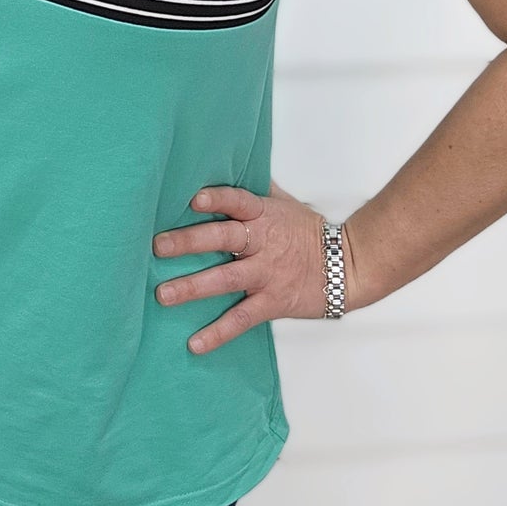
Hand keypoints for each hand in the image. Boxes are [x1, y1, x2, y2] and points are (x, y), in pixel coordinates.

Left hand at [151, 177, 349, 353]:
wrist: (348, 265)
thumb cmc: (310, 232)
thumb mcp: (285, 204)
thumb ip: (256, 189)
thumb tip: (230, 162)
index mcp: (264, 216)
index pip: (238, 202)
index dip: (218, 199)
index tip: (193, 198)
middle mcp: (262, 243)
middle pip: (223, 238)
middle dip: (189, 242)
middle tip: (158, 246)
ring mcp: (266, 274)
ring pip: (225, 279)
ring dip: (192, 287)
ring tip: (163, 295)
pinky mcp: (272, 302)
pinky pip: (241, 318)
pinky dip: (218, 332)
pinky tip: (195, 343)